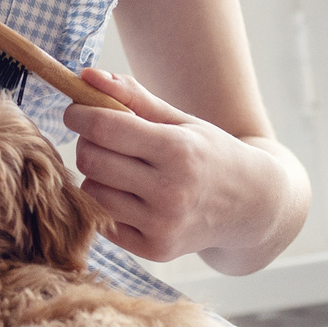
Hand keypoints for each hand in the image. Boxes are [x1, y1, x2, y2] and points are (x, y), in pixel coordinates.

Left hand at [68, 67, 305, 271]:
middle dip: (87, 143)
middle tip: (101, 138)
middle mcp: (171, 191)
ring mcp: (163, 225)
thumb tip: (86, 76)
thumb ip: (132, 96)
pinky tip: (135, 197)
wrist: (252, 205)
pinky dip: (111, 205)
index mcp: (178, 150)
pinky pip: (105, 221)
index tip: (75, 111)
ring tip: (124, 168)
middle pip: (92, 160)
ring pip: (93, 191)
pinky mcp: (156, 250)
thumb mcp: (180, 120)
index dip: (80, 115)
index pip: (104, 128)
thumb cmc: (209, 153)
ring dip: (98, 175)